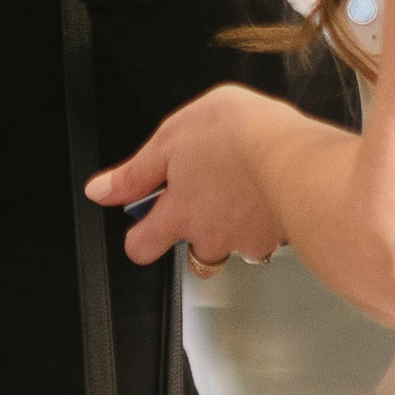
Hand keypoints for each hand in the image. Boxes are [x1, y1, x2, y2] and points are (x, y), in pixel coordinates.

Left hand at [86, 85, 293, 270]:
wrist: (294, 152)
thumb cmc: (235, 135)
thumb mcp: (171, 137)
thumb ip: (135, 172)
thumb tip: (100, 191)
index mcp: (177, 213)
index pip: (141, 248)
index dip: (139, 238)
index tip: (145, 220)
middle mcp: (210, 237)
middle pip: (194, 259)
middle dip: (196, 237)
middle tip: (206, 200)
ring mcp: (246, 241)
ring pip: (234, 248)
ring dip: (235, 228)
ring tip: (244, 191)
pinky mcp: (280, 237)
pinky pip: (269, 236)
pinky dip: (268, 219)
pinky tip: (272, 191)